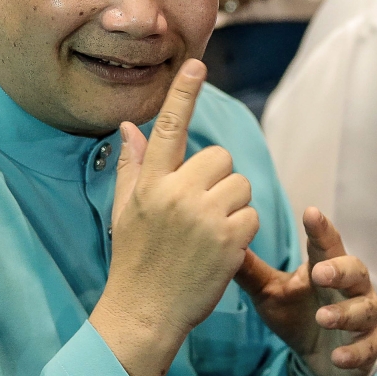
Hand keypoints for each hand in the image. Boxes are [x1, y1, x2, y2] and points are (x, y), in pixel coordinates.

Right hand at [89, 60, 258, 375]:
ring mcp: (204, 217)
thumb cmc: (133, 257)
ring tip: (208, 233)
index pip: (169, 127)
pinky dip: (242, 231)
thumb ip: (132, 164)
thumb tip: (129, 126)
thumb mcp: (125, 208)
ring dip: (232, 206)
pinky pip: (251, 216)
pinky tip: (219, 250)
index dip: (183, 94)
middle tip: (201, 208)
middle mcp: (177, 193)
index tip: (197, 65)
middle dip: (218, 178)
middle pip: (220, 157)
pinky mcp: (229, 241)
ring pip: (241, 186)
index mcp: (150, 182)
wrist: (145, 310)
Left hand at [235, 208, 376, 375]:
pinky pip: (367, 348)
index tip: (310, 212)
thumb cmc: (295, 313)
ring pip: (365, 308)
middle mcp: (352, 286)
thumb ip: (250, 269)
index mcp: (326, 266)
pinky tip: (338, 356)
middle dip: (340, 271)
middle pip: (355, 270)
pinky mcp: (369, 345)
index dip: (321, 228)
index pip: (326, 243)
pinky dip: (354, 352)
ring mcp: (364, 315)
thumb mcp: (269, 291)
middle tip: (319, 272)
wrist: (317, 356)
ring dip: (345, 313)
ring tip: (323, 318)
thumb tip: (221, 239)